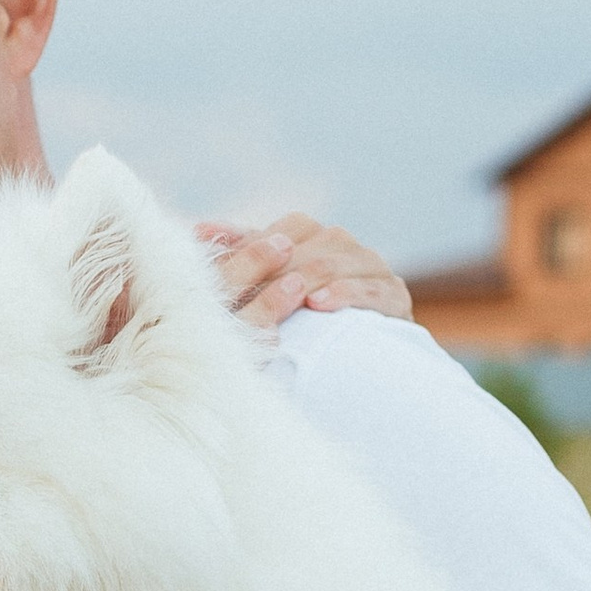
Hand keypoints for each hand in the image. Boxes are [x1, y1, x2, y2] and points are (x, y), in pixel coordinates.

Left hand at [199, 213, 412, 328]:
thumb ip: (240, 254)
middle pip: (317, 242)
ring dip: (313, 276)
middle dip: (284, 264)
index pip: (291, 228)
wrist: (358, 361)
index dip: (260, 243)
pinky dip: (346, 295)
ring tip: (290, 296)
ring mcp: (373, 268)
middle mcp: (346, 246)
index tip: (228, 265)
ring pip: (342, 261)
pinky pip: (372, 289)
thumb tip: (195, 229)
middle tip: (254, 286)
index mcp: (317, 237)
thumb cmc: (297, 320)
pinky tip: (320, 305)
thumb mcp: (265, 287)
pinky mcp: (394, 296)